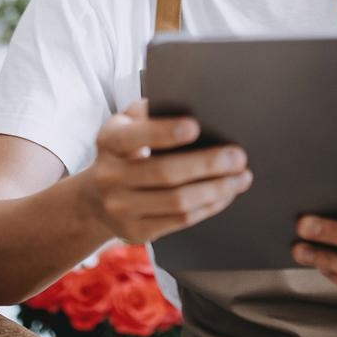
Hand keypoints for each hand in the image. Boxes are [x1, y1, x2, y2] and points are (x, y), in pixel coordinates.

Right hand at [79, 99, 252, 243]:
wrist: (96, 198)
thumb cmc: (126, 151)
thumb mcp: (128, 125)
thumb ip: (151, 112)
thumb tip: (195, 104)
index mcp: (109, 141)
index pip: (136, 136)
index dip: (165, 132)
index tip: (196, 127)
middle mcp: (110, 176)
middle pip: (165, 172)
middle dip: (207, 164)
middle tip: (238, 156)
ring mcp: (121, 208)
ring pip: (177, 201)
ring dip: (216, 189)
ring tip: (241, 177)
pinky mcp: (137, 232)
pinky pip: (180, 220)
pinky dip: (209, 206)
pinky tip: (226, 194)